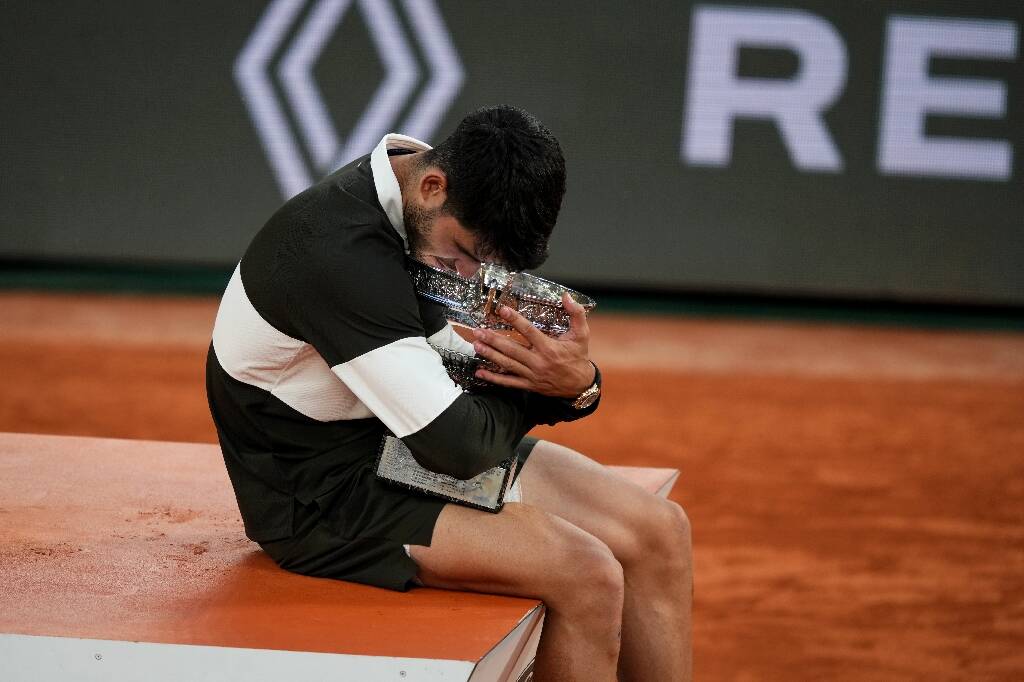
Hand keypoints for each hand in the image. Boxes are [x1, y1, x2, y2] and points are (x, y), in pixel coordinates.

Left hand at [472, 292, 595, 397]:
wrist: (581, 385)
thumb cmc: (579, 357)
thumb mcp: (582, 334)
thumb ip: (577, 314)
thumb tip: (567, 296)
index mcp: (549, 348)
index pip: (528, 331)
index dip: (514, 319)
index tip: (502, 310)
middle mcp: (538, 362)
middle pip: (511, 349)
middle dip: (493, 339)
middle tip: (478, 331)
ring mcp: (532, 375)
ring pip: (507, 364)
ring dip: (490, 355)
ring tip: (476, 345)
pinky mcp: (529, 385)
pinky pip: (509, 382)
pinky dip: (494, 378)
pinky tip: (480, 372)